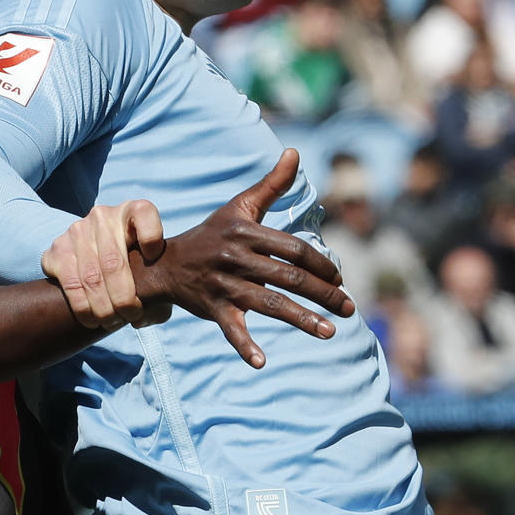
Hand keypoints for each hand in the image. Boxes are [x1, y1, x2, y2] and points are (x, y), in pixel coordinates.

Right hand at [44, 201, 167, 330]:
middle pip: (114, 261)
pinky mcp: (56, 250)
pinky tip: (92, 319)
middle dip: (124, 298)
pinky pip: (69, 284)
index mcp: (133, 210)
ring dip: (103, 308)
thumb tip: (146, 313)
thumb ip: (160, 283)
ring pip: (91, 277)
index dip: (152, 238)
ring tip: (113, 322)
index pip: (144, 214)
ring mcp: (76, 231)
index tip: (154, 258)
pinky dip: (82, 307)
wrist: (96, 255)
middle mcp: (103, 216)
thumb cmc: (135, 264)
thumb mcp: (154, 264)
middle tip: (131, 315)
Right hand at [136, 149, 352, 367]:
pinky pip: (231, 329)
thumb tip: (295, 152)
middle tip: (348, 308)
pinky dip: (244, 346)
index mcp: (246, 232)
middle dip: (323, 294)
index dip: (320, 265)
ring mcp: (224, 285)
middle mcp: (236, 257)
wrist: (165, 262)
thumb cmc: (212, 233)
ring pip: (269, 303)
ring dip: (301, 320)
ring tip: (331, 332)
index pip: (293, 249)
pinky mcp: (213, 308)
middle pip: (288, 278)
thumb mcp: (239, 206)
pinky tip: (262, 362)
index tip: (339, 279)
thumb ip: (271, 184)